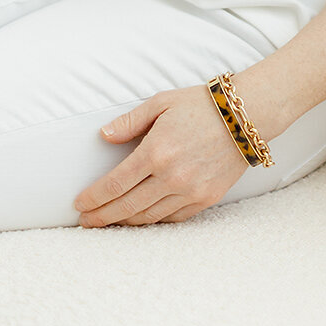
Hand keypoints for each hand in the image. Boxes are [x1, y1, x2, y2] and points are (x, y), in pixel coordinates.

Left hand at [73, 83, 249, 226]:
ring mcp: (190, 191)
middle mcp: (172, 176)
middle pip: (127, 206)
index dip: (94, 198)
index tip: (80, 204)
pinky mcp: (206, 199)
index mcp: (156, 151)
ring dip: (125, 222)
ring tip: (109, 222)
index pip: (115, 184)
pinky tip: (141, 219)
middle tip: (86, 222)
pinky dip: (153, 221)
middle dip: (102, 217)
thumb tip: (103, 136)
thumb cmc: (201, 104)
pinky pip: (173, 218)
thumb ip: (129, 122)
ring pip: (149, 217)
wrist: (245, 116)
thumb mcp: (161, 103)